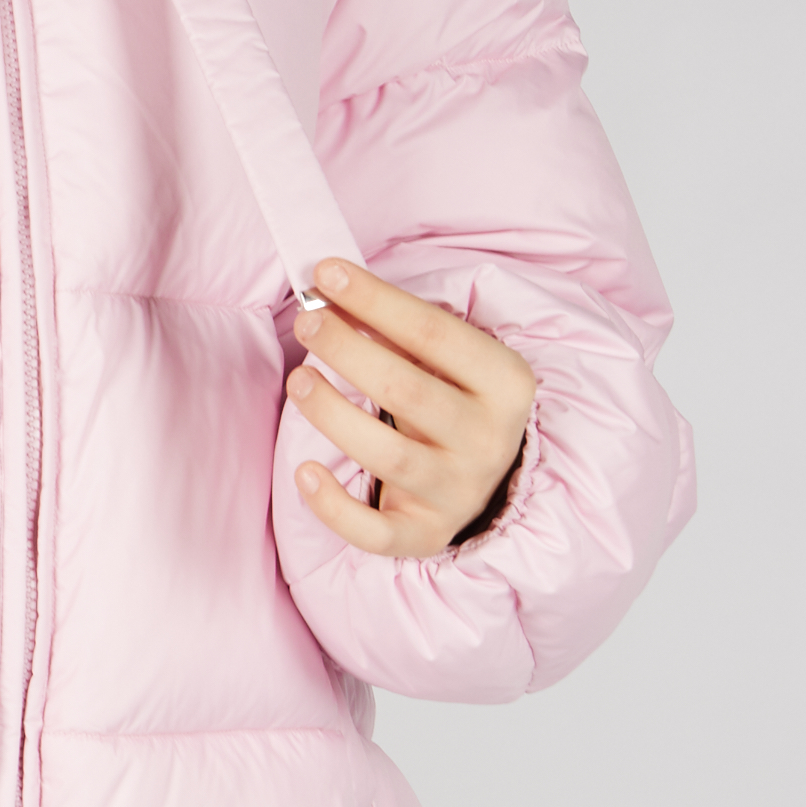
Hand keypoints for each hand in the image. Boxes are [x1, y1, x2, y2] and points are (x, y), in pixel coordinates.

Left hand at [288, 259, 534, 560]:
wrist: (490, 480)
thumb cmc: (454, 399)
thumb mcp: (449, 361)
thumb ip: (399, 329)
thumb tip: (328, 290)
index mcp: (506, 383)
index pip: (434, 333)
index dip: (376, 300)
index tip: (326, 273)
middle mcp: (489, 440)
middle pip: (408, 390)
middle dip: (349, 350)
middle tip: (307, 323)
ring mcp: (460, 491)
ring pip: (388, 456)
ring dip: (333, 414)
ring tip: (299, 380)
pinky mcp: (427, 533)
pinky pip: (377, 533)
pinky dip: (335, 507)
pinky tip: (303, 472)